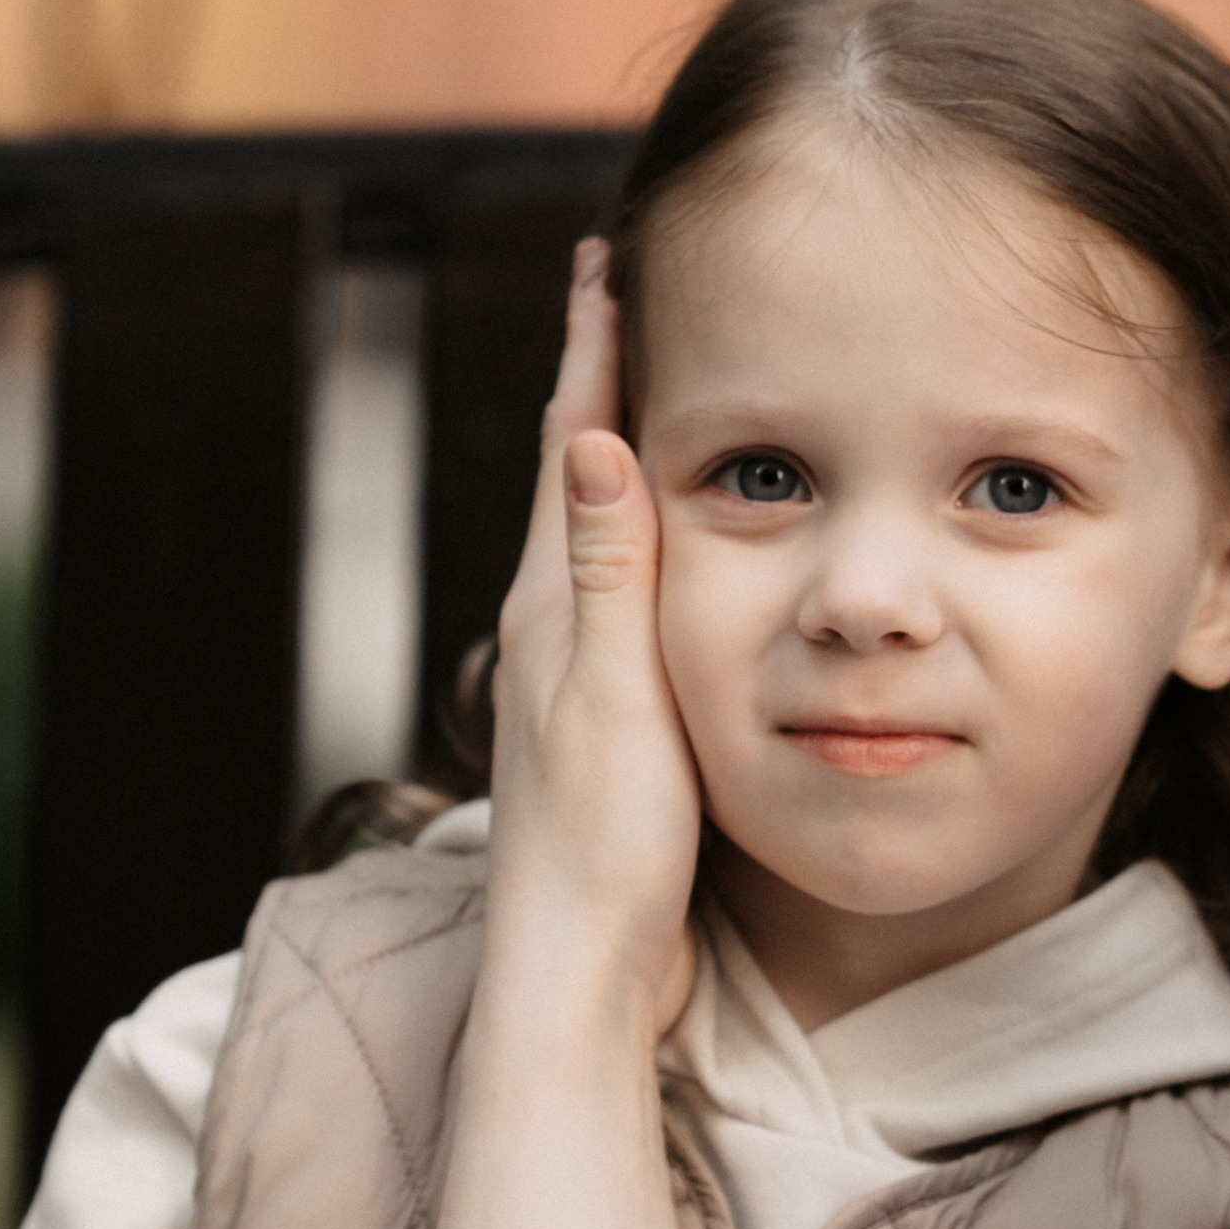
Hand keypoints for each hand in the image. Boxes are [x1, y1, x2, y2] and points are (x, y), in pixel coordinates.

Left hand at [484, 239, 701, 1036]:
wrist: (582, 973)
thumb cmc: (602, 847)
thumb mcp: (613, 699)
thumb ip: (606, 574)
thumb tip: (587, 435)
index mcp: (549, 608)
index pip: (570, 445)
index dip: (593, 348)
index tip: (608, 255)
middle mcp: (550, 629)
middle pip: (577, 472)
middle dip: (606, 378)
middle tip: (637, 289)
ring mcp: (573, 677)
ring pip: (603, 535)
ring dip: (627, 455)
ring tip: (663, 391)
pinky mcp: (606, 723)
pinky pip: (627, 596)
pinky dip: (652, 540)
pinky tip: (680, 549)